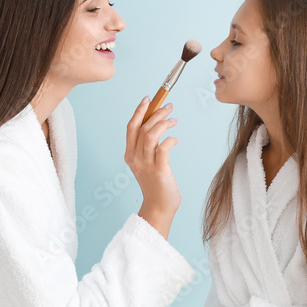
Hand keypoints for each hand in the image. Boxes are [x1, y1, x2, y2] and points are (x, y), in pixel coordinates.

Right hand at [125, 96, 180, 235]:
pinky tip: (176, 139)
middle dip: (156, 113)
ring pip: (151, 134)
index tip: (148, 99)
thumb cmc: (155, 184)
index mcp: (129, 155)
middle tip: (169, 107)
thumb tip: (156, 125)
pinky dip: (171, 139)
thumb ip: (146, 147)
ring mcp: (146, 164)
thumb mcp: (146, 163)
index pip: (131, 127)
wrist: (159, 206)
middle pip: (142, 127)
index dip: (139, 111)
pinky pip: (164, 147)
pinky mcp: (159, 170)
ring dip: (163, 123)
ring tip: (174, 120)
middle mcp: (135, 158)